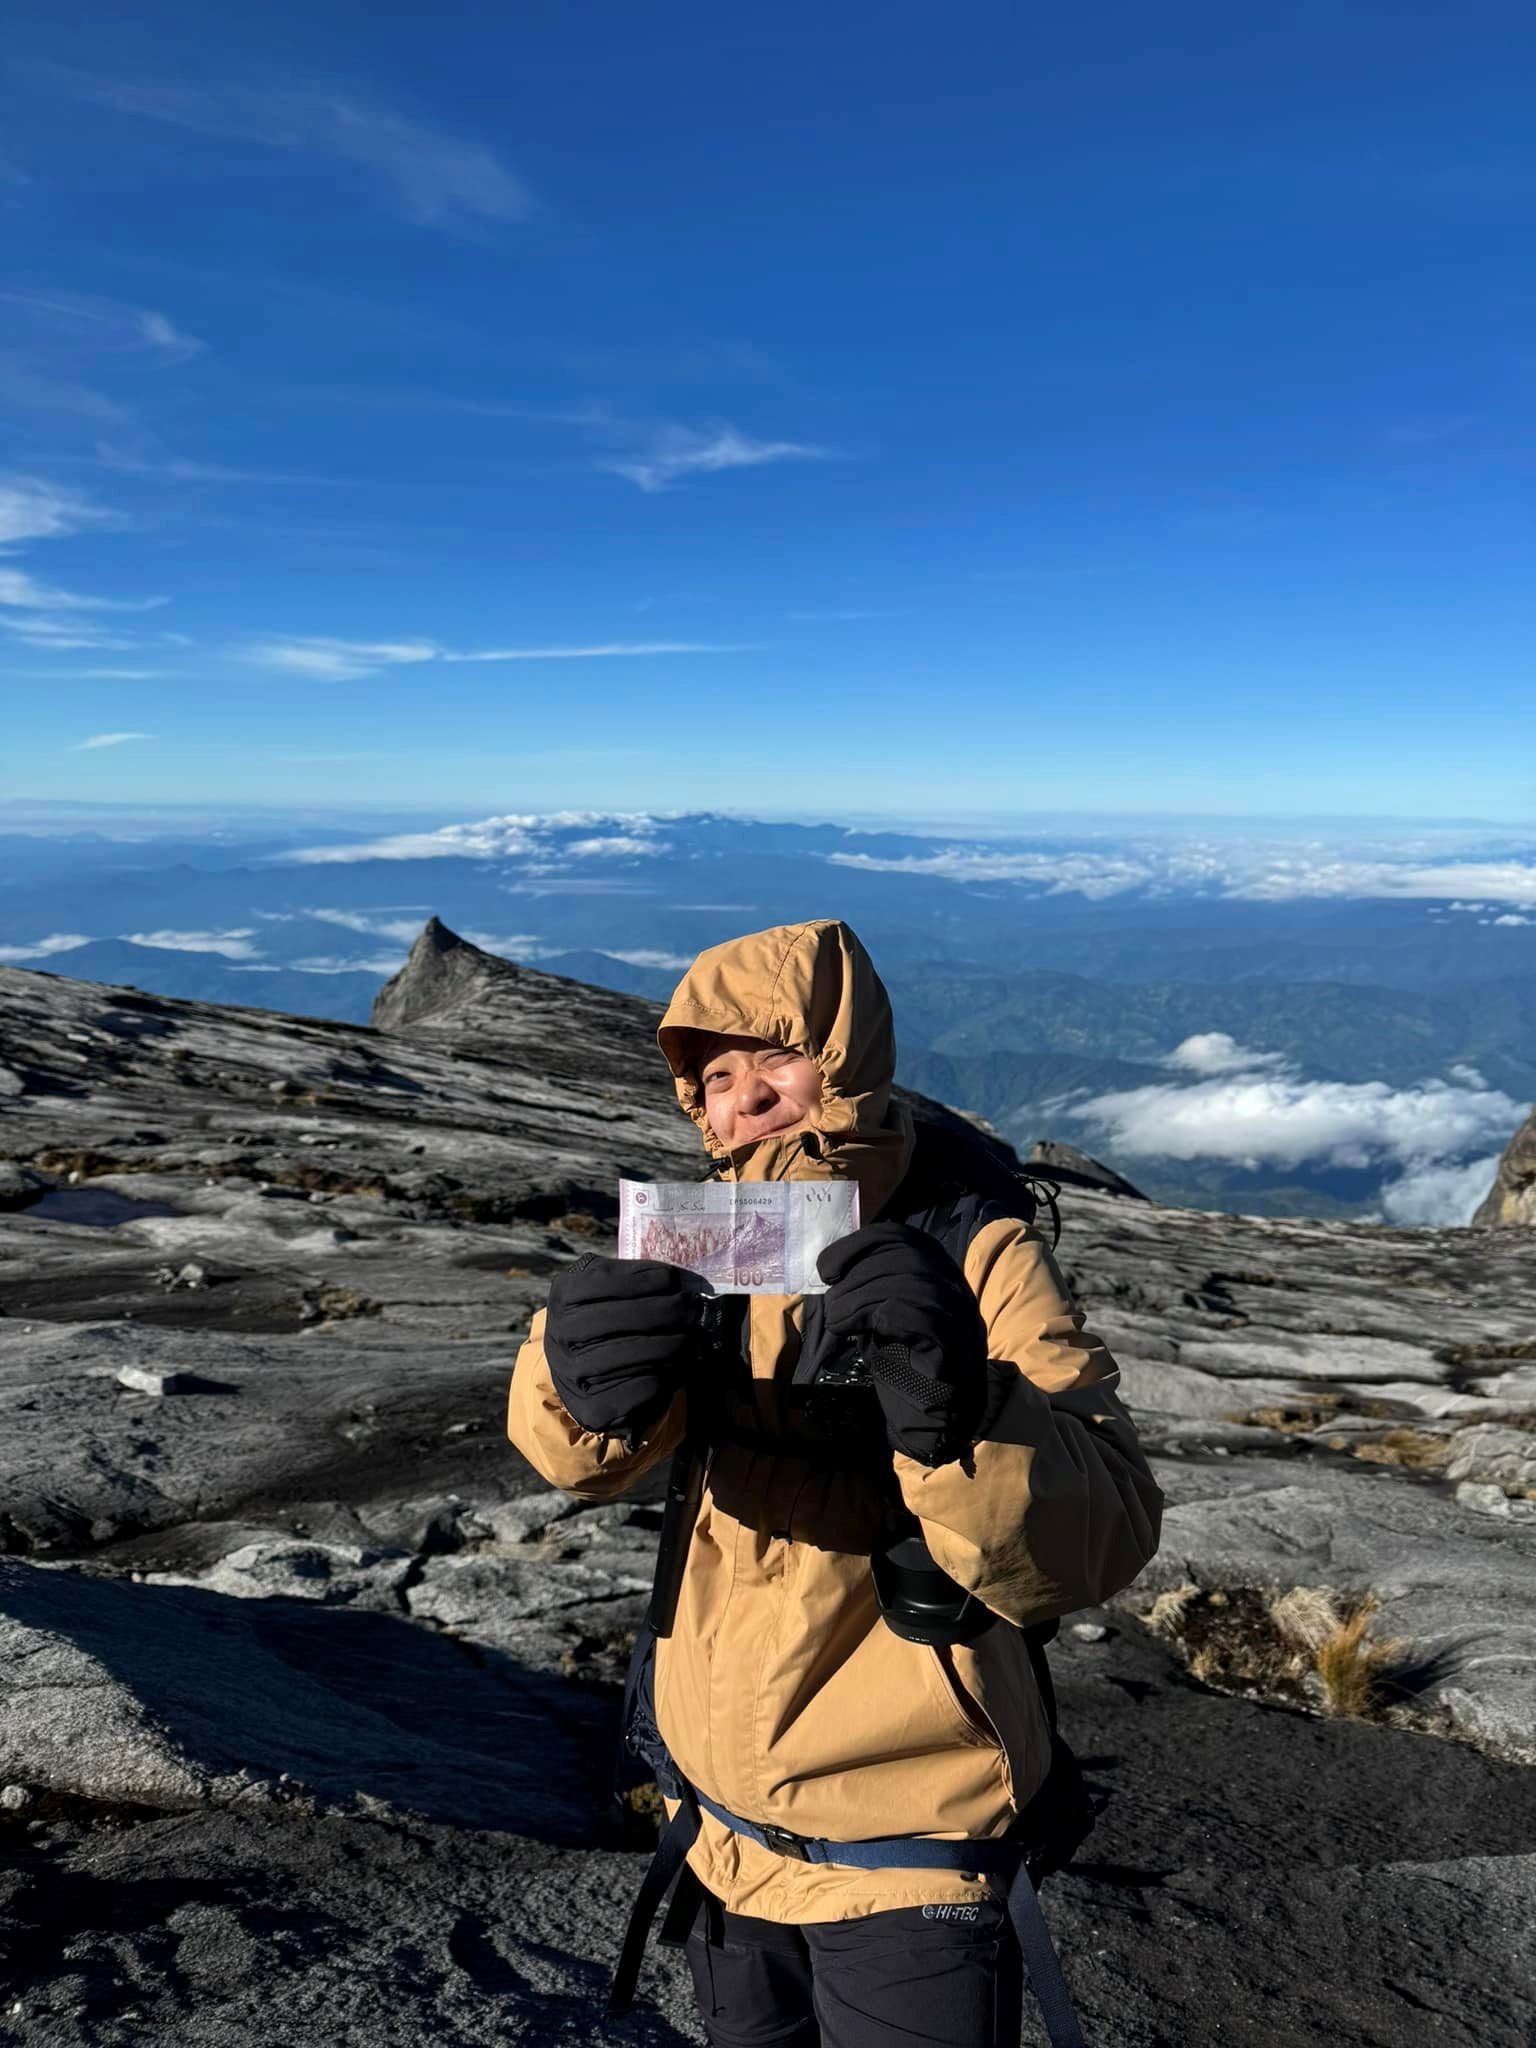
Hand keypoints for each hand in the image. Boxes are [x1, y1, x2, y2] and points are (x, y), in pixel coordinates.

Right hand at [544, 1255, 703, 1443]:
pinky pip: (638, 1389)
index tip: (672, 1279)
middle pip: (619, 1318)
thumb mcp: (606, 1290)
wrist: (585, 1378)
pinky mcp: (591, 1408)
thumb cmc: (605, 1322)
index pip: (602, 1281)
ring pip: (630, 1354)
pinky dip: (666, 1376)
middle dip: (664, 1310)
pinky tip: (681, 1365)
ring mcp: (572, 1374)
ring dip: (671, 1344)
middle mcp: (560, 1334)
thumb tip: (675, 1279)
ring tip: (692, 1337)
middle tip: (693, 1308)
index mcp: (563, 1297)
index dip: (641, 1279)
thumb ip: (632, 1278)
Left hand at [817, 1222, 990, 1466]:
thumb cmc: (904, 1368)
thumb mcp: (881, 1318)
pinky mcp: (955, 1345)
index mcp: (940, 1275)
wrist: (932, 1420)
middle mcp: (956, 1289)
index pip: (902, 1237)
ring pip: (908, 1282)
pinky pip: (915, 1314)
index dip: (859, 1245)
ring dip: (859, 1298)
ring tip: (837, 1321)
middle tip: (832, 1306)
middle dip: (856, 1277)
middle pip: (903, 1256)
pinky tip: (854, 1330)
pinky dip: (876, 1316)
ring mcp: (961, 1315)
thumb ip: (870, 1290)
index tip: (827, 1268)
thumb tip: (832, 1270)